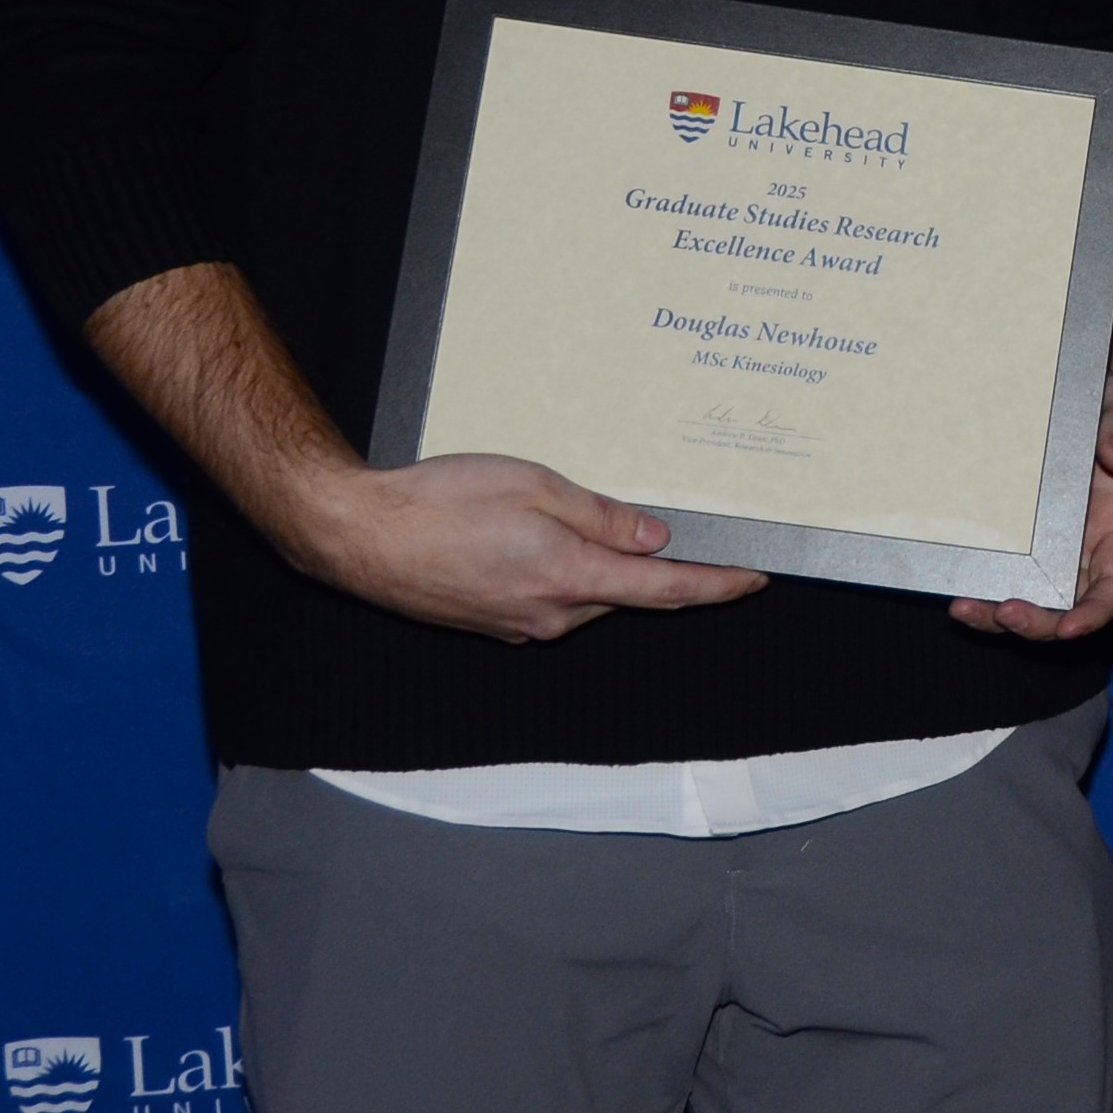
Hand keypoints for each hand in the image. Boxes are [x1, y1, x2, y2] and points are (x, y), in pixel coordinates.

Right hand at [262, 451, 765, 642]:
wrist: (359, 536)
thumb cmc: (438, 502)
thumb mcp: (535, 486)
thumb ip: (602, 517)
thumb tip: (655, 539)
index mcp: (569, 577)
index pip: (665, 591)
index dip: (717, 586)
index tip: (754, 578)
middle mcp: (550, 616)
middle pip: (627, 593)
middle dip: (650, 565)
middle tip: (667, 524)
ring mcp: (519, 626)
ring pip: (586, 597)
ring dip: (598, 567)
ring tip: (564, 517)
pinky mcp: (494, 625)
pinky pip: (549, 601)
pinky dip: (561, 574)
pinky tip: (529, 538)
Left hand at [954, 380, 1112, 640]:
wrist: (1066, 397)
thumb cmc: (1100, 405)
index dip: (1096, 614)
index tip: (1070, 627)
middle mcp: (1084, 550)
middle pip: (1067, 608)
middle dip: (1038, 623)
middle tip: (1006, 612)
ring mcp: (1048, 551)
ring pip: (1030, 602)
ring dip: (998, 618)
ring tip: (964, 609)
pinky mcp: (1017, 542)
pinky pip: (1002, 576)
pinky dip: (981, 591)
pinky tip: (954, 589)